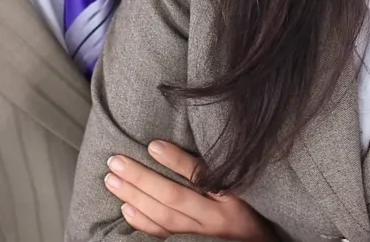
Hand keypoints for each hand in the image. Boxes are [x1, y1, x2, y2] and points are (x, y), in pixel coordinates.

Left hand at [103, 141, 273, 240]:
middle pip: (173, 199)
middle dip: (141, 180)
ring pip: (163, 218)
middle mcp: (215, 220)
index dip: (176, 161)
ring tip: (112, 180)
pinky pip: (163, 236)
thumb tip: (195, 138)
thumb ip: (224, 167)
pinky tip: (126, 210)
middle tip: (116, 161)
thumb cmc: (256, 210)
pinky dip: (142, 223)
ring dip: (135, 198)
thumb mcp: (249, 186)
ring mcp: (201, 237)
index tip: (153, 145)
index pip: (200, 177)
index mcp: (232, 200)